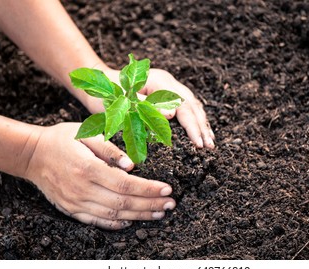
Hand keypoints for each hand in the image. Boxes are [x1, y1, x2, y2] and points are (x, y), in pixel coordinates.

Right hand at [23, 122, 175, 229]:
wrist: (33, 155)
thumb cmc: (62, 139)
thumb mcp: (86, 134)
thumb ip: (110, 149)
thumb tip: (133, 165)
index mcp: (88, 168)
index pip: (125, 184)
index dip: (148, 189)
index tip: (167, 189)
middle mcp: (82, 189)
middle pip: (123, 203)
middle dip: (150, 205)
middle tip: (171, 204)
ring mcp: (76, 202)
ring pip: (113, 215)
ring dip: (139, 216)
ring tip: (159, 213)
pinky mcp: (71, 209)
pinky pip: (96, 222)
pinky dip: (116, 224)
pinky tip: (131, 222)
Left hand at [83, 67, 214, 148]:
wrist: (99, 82)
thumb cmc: (106, 94)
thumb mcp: (121, 102)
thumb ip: (146, 106)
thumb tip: (173, 115)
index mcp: (158, 81)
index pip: (182, 105)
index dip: (192, 125)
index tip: (199, 143)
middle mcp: (167, 81)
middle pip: (191, 104)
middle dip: (201, 126)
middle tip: (209, 147)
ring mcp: (168, 86)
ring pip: (192, 105)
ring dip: (201, 123)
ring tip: (210, 141)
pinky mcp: (166, 92)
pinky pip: (186, 106)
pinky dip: (195, 119)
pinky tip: (200, 131)